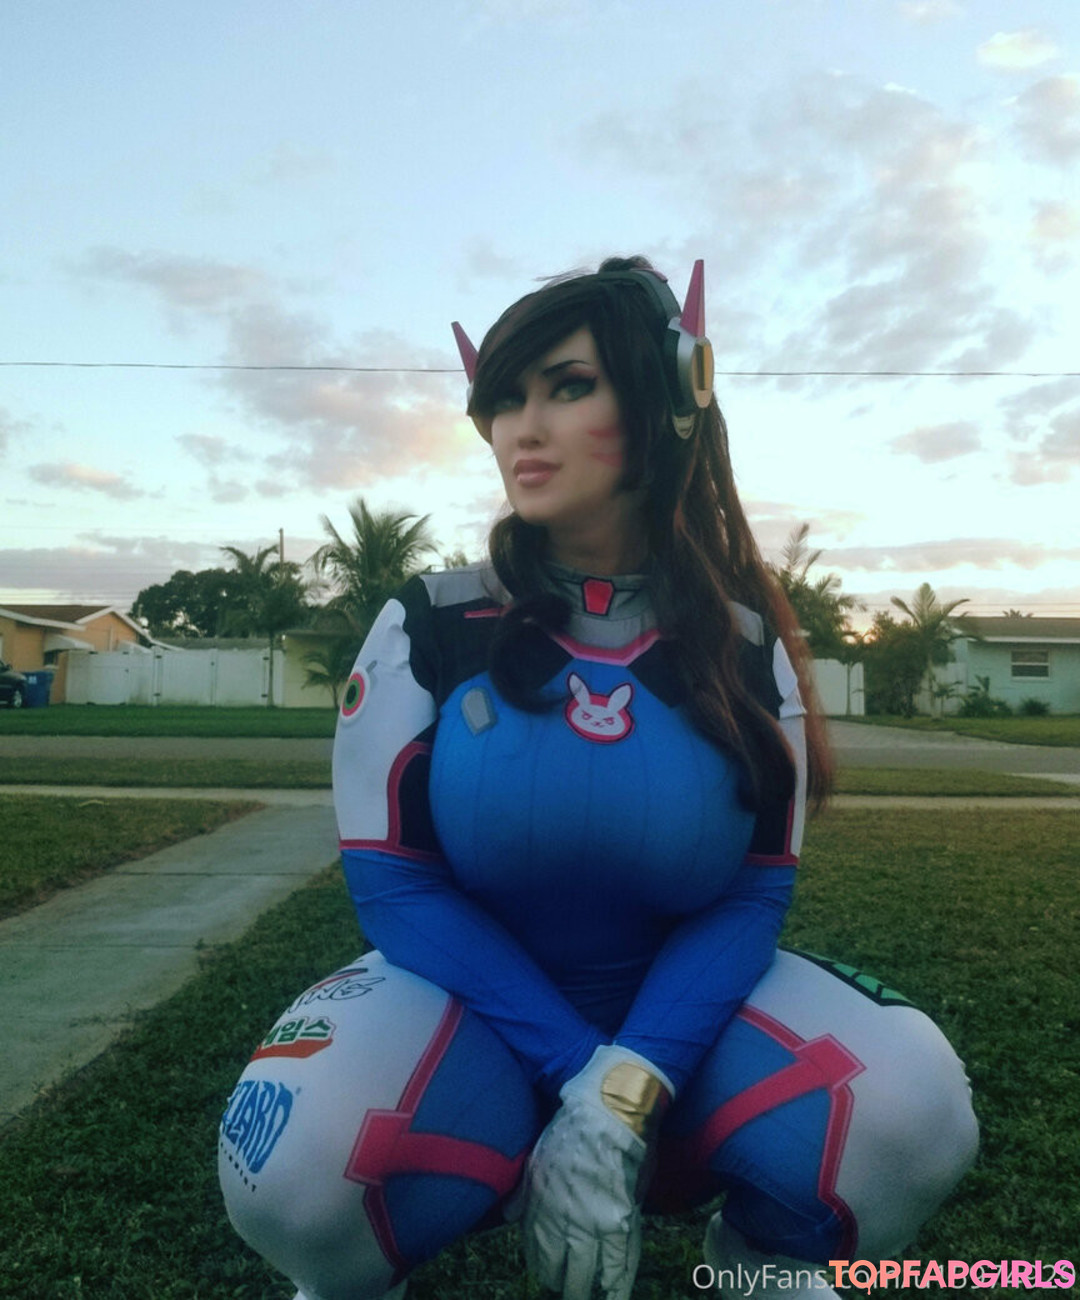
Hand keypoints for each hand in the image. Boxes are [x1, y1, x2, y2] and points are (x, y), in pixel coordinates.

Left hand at [520, 1045, 671, 1299]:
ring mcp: (594, 1221)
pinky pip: (619, 1261)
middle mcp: (564, 1217)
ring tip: (586, 1296)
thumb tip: (509, 1215)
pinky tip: (614, 1294)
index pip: (538, 1247)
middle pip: (560, 1266)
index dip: (542, 1264)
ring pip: (587, 1271)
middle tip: (566, 1290)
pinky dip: (617, 1282)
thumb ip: (526, 1192)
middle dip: (562, 1283)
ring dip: (586, 1288)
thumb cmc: (575, 1126)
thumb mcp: (540, 1155)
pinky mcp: (622, 1219)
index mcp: (541, 1200)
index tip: (546, 1273)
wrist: (612, 1109)